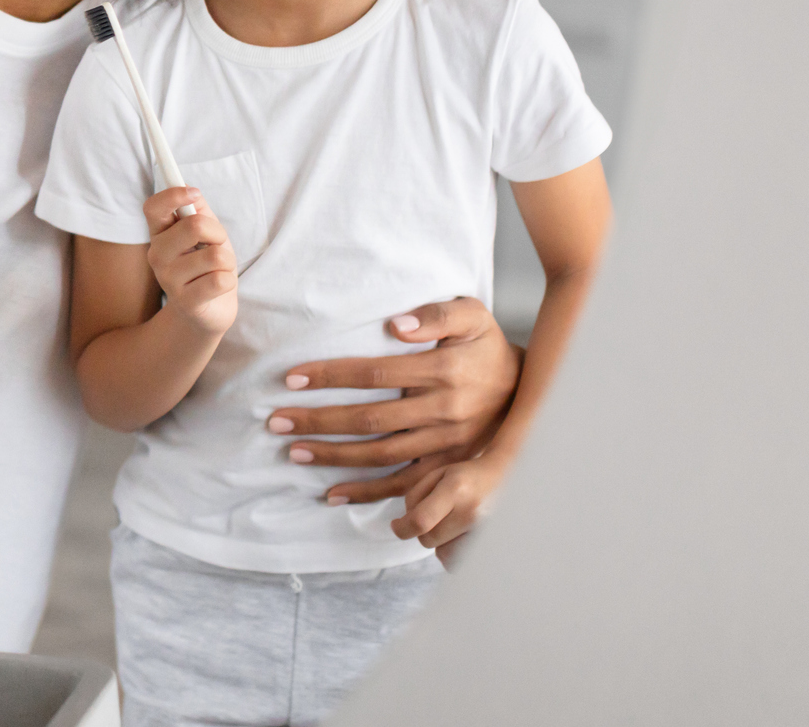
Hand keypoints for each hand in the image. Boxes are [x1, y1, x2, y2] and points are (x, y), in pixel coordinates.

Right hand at [142, 186, 236, 334]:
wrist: (208, 311)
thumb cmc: (207, 266)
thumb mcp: (207, 234)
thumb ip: (199, 210)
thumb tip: (190, 188)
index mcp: (159, 234)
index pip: (153, 207)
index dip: (173, 195)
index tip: (194, 194)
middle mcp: (157, 255)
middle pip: (195, 226)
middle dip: (218, 233)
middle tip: (216, 245)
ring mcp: (169, 280)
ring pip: (215, 256)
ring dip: (227, 262)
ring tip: (218, 270)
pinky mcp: (186, 302)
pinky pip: (221, 280)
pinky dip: (229, 281)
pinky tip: (218, 287)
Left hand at [266, 296, 520, 508]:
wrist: (531, 392)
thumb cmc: (488, 347)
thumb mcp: (474, 316)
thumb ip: (438, 314)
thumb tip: (396, 324)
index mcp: (444, 371)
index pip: (375, 374)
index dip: (331, 376)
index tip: (292, 378)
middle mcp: (444, 411)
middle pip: (370, 420)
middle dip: (319, 421)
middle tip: (277, 422)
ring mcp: (446, 444)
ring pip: (381, 456)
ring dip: (335, 457)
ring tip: (295, 453)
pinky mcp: (448, 467)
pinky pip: (404, 486)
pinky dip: (367, 493)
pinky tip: (332, 494)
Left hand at [395, 453, 508, 564]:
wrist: (505, 478)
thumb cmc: (465, 476)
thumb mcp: (436, 475)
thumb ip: (415, 498)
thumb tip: (404, 525)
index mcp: (455, 489)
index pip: (421, 520)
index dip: (402, 528)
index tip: (396, 525)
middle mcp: (472, 512)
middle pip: (428, 539)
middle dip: (422, 531)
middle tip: (432, 517)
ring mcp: (485, 531)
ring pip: (443, 554)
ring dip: (439, 543)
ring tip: (449, 525)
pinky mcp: (492, 543)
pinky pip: (460, 562)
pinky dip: (453, 552)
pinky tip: (458, 536)